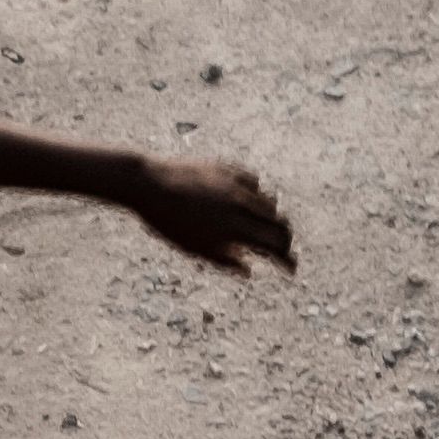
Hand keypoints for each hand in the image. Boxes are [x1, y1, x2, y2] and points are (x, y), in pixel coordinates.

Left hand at [129, 151, 297, 278]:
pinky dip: (256, 194)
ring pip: (268, 201)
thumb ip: (225, 260)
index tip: (291, 270)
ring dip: (272, 217)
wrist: (148, 184)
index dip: (286, 259)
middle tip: (282, 249)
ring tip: (267, 227)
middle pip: (278, 222)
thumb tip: (249, 271)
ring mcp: (235, 184)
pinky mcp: (227, 168)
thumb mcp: (194, 248)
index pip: (274, 245)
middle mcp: (241, 203)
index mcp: (235, 227)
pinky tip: (250, 201)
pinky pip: (253, 181)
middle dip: (284, 239)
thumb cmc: (167, 223)